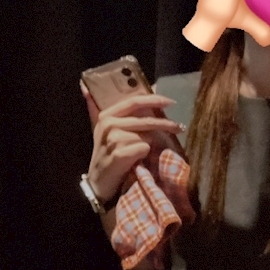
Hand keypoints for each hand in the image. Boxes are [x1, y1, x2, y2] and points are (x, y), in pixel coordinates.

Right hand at [81, 86, 183, 203]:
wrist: (99, 182)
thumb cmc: (108, 154)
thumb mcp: (105, 131)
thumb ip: (107, 112)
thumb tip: (88, 87)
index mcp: (106, 115)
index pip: (134, 101)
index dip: (154, 99)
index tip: (171, 102)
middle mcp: (109, 124)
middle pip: (146, 120)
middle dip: (166, 123)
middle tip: (180, 127)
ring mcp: (113, 139)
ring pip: (147, 136)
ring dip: (152, 144)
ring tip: (147, 152)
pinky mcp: (120, 154)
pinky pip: (144, 148)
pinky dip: (146, 154)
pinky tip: (138, 160)